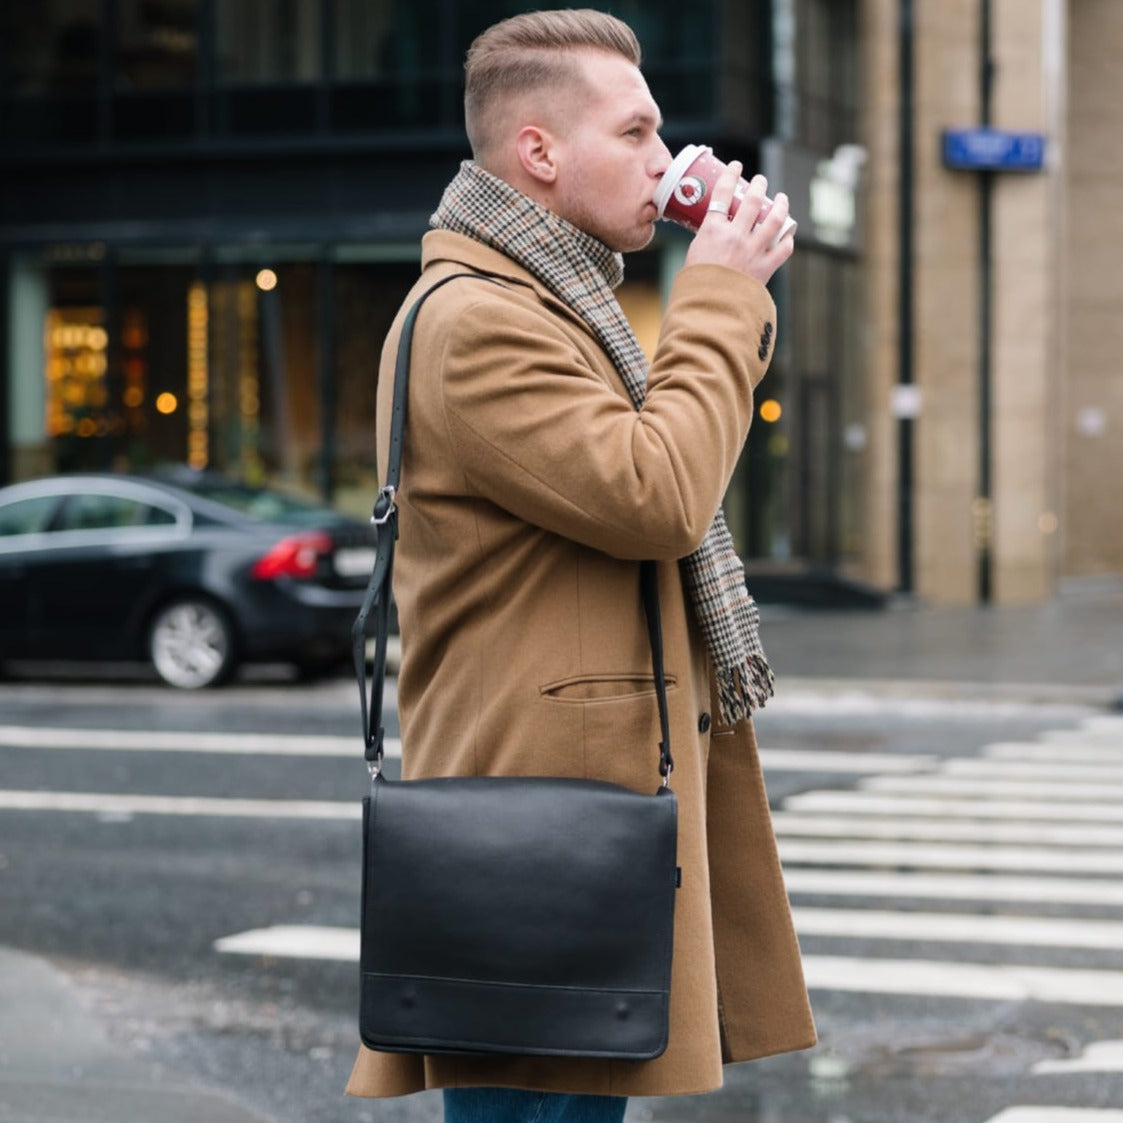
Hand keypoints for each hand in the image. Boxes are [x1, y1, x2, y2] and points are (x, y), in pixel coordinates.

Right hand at [683, 162, 794, 284]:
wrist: (710, 309)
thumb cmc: (696, 285)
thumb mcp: (694, 255)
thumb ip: (708, 240)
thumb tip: (716, 232)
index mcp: (713, 231)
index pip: (722, 193)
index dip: (730, 175)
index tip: (735, 166)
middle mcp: (735, 236)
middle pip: (751, 200)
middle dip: (758, 185)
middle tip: (760, 180)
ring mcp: (753, 250)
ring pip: (774, 219)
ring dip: (780, 204)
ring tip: (781, 198)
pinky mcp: (766, 267)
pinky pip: (783, 248)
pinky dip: (787, 240)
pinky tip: (787, 234)